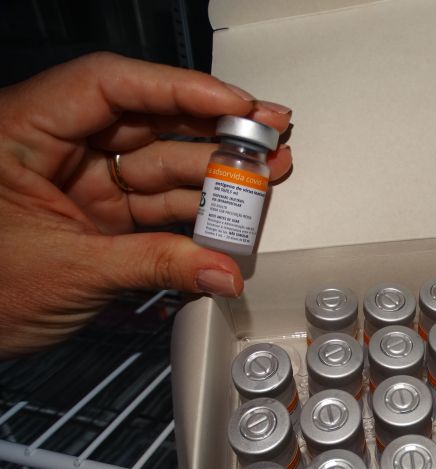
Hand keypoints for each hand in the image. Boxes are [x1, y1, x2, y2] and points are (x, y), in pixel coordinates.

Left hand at [0, 52, 291, 356]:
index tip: (234, 106)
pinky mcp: (99, 219)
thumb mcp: (68, 271)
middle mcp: (55, 149)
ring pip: (160, 166)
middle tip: (267, 133)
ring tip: (265, 177)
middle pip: (146, 121)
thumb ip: (154, 265)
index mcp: (21, 132)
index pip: (108, 87)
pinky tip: (231, 215)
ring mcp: (81, 185)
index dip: (178, 89)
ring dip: (215, 173)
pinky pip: (157, 207)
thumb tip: (221, 271)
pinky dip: (195, 214)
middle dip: (213, 129)